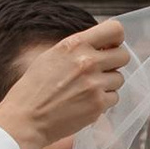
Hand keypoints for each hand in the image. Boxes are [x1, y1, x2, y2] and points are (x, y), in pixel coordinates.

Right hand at [0, 20, 126, 148]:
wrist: (26, 119)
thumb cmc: (33, 88)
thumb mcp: (51, 56)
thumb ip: (77, 48)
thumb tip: (100, 45)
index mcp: (74, 45)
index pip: (114, 30)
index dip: (116, 39)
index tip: (109, 46)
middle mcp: (87, 61)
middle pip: (123, 55)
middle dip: (114, 63)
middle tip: (100, 71)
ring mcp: (95, 84)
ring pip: (119, 78)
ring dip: (108, 84)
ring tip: (87, 90)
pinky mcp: (98, 104)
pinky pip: (114, 98)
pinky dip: (103, 101)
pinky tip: (86, 102)